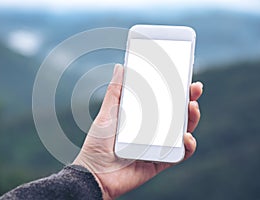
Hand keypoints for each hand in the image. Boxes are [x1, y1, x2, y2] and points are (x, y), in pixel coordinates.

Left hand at [73, 64, 202, 198]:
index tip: (182, 74)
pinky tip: (186, 137)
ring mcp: (157, 146)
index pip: (161, 100)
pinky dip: (188, 146)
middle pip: (176, 114)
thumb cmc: (97, 144)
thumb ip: (115, 92)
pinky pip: (180, 155)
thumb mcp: (106, 114)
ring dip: (191, 119)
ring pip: (182, 131)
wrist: (94, 175)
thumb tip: (120, 67)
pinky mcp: (160, 162)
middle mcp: (151, 130)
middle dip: (188, 100)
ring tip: (192, 107)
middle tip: (194, 88)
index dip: (173, 89)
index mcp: (140, 117)